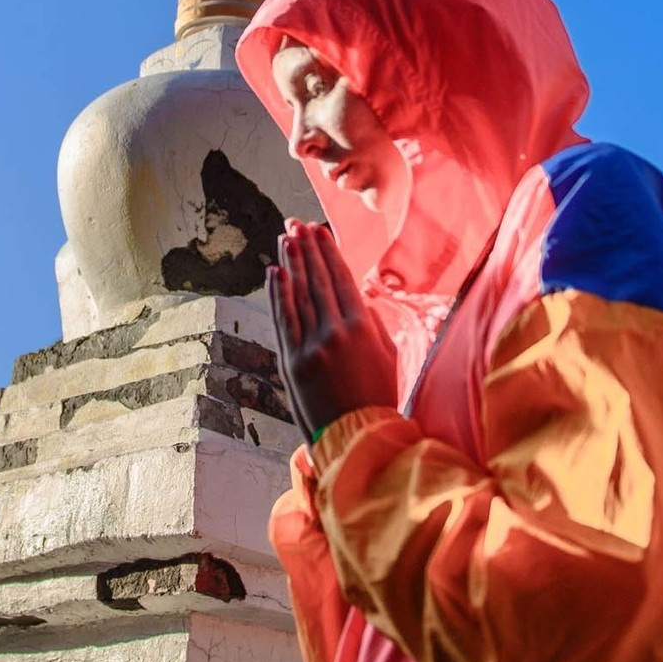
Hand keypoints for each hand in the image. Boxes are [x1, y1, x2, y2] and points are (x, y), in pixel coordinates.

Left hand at [268, 220, 399, 441]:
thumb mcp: (389, 355)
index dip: (329, 251)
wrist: (359, 437)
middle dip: (307, 249)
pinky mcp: (292, 362)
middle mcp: (335, 332)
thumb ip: (374, 323)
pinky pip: (283, 321)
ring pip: (298, 295)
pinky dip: (277, 295)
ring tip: (285, 239)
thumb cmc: (380, 397)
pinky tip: (273, 273)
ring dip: (290, 264)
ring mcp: (311, 347)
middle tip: (297, 224)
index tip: (320, 229)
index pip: (342, 278)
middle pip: (317, 280)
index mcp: (363, 328)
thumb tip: (358, 296)